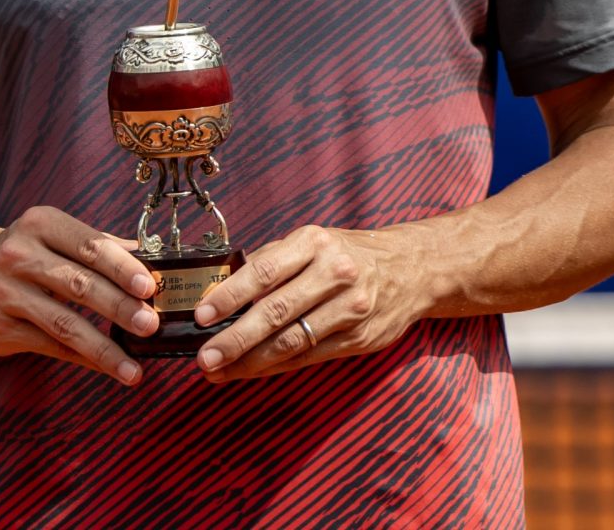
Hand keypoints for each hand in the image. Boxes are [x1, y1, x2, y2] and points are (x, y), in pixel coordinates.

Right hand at [0, 207, 159, 385]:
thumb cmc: (22, 252)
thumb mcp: (51, 235)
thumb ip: (98, 245)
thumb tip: (151, 260)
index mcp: (39, 225)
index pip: (88, 245)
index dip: (121, 266)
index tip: (149, 286)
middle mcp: (18, 256)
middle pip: (78, 284)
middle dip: (119, 307)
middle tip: (150, 324)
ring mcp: (6, 293)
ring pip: (64, 324)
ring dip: (104, 347)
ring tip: (134, 367)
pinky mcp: (0, 328)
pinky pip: (51, 347)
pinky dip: (85, 360)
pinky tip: (111, 369)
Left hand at [192, 224, 422, 380]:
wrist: (412, 269)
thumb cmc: (346, 254)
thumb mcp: (310, 242)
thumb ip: (270, 261)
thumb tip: (220, 287)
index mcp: (313, 244)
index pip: (263, 271)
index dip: (230, 296)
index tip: (201, 315)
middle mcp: (334, 274)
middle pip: (276, 311)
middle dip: (235, 338)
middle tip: (204, 357)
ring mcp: (350, 309)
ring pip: (292, 341)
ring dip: (250, 361)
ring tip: (219, 370)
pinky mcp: (360, 339)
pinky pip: (310, 357)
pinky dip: (277, 366)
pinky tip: (252, 371)